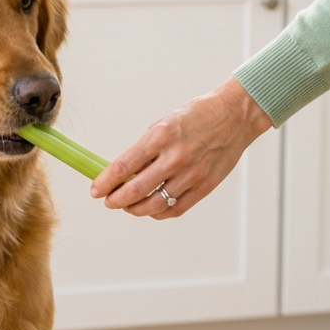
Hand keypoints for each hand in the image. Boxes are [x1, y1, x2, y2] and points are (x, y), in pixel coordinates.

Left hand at [89, 77, 272, 218]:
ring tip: (128, 206)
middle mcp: (175, 157)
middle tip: (108, 201)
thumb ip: (144, 150)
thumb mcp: (163, 125)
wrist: (234, 116)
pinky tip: (151, 209)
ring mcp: (192, 174)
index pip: (123, 167)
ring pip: (155, 205)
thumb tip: (122, 173)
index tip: (95, 190)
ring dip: (135, 209)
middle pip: (135, 191)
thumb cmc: (197, 117)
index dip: (104, 183)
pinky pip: (176, 209)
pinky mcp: (205, 186)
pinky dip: (159, 213)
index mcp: (160, 137)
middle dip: (115, 201)